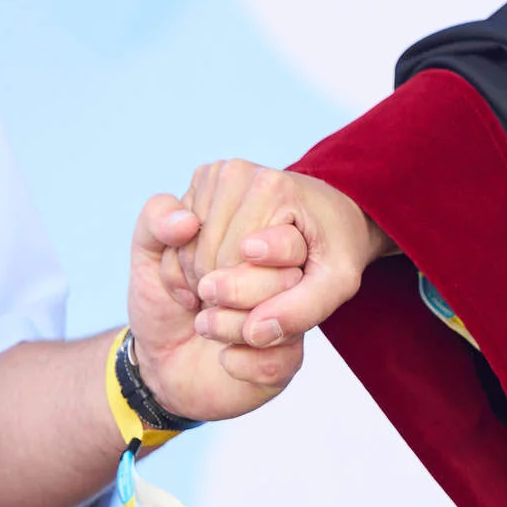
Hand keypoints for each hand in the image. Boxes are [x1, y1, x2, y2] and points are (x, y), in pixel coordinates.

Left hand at [124, 191, 302, 416]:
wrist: (159, 361)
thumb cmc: (164, 302)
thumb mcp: (148, 253)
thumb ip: (156, 220)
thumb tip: (187, 220)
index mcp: (256, 240)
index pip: (264, 234)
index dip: (222, 252)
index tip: (194, 271)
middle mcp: (282, 276)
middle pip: (287, 274)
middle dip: (235, 288)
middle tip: (203, 293)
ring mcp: (289, 318)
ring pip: (287, 315)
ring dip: (234, 324)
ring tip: (204, 325)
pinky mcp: (285, 361)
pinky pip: (278, 359)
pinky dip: (242, 362)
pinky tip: (224, 358)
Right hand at [180, 161, 390, 355]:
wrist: (327, 216)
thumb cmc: (331, 248)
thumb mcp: (335, 286)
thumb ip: (301, 311)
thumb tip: (254, 332)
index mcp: (272, 189)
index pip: (236, 266)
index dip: (255, 295)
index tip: (287, 281)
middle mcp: (236, 174)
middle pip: (209, 262)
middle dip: (229, 295)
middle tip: (262, 294)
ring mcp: (211, 177)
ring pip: (188, 255)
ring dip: (208, 284)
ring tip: (243, 282)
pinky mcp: (196, 185)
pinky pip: (171, 241)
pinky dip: (185, 269)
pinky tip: (214, 273)